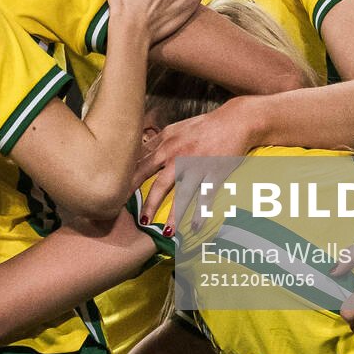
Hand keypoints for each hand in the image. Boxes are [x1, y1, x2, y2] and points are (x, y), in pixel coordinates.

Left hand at [137, 99, 259, 220]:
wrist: (235, 121)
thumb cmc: (203, 126)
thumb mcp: (175, 129)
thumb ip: (157, 141)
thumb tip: (138, 151)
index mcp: (166, 144)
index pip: (141, 165)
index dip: (128, 181)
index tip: (118, 196)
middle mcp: (179, 156)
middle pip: (158, 183)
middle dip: (145, 203)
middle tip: (138, 220)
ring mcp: (197, 166)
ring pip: (182, 194)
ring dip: (173, 215)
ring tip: (165, 232)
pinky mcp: (215, 173)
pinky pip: (206, 197)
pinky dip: (201, 213)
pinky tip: (195, 227)